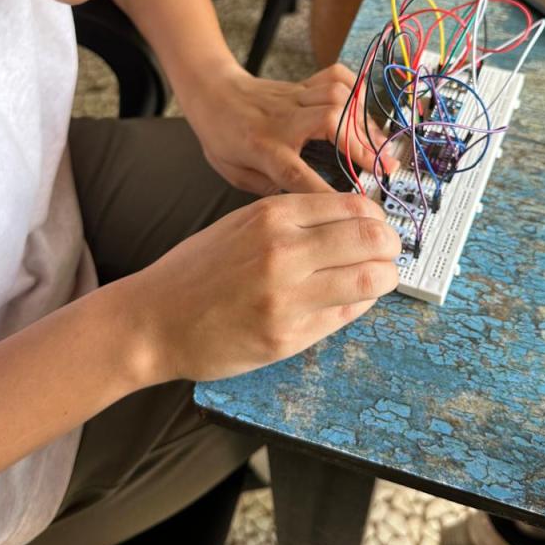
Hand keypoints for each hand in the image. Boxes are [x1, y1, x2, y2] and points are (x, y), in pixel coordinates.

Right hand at [128, 192, 400, 383]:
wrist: (153, 321)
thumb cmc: (196, 271)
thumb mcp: (241, 225)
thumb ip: (293, 220)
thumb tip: (352, 220)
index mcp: (271, 216)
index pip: (353, 207)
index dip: (377, 218)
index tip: (379, 227)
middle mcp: (284, 251)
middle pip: (370, 239)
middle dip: (390, 246)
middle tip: (389, 253)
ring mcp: (287, 297)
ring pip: (368, 279)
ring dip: (385, 277)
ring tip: (381, 278)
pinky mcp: (287, 337)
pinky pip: (345, 314)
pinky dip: (359, 304)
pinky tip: (353, 300)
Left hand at [184, 63, 397, 195]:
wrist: (211, 91)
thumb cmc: (221, 136)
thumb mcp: (234, 172)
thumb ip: (268, 188)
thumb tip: (306, 203)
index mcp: (264, 148)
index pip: (298, 174)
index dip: (327, 193)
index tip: (355, 208)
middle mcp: (283, 120)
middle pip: (329, 123)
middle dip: (361, 146)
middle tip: (385, 167)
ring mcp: (295, 98)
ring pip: (337, 97)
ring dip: (363, 120)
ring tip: (379, 143)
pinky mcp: (303, 84)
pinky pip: (335, 77)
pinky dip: (354, 89)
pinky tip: (363, 109)